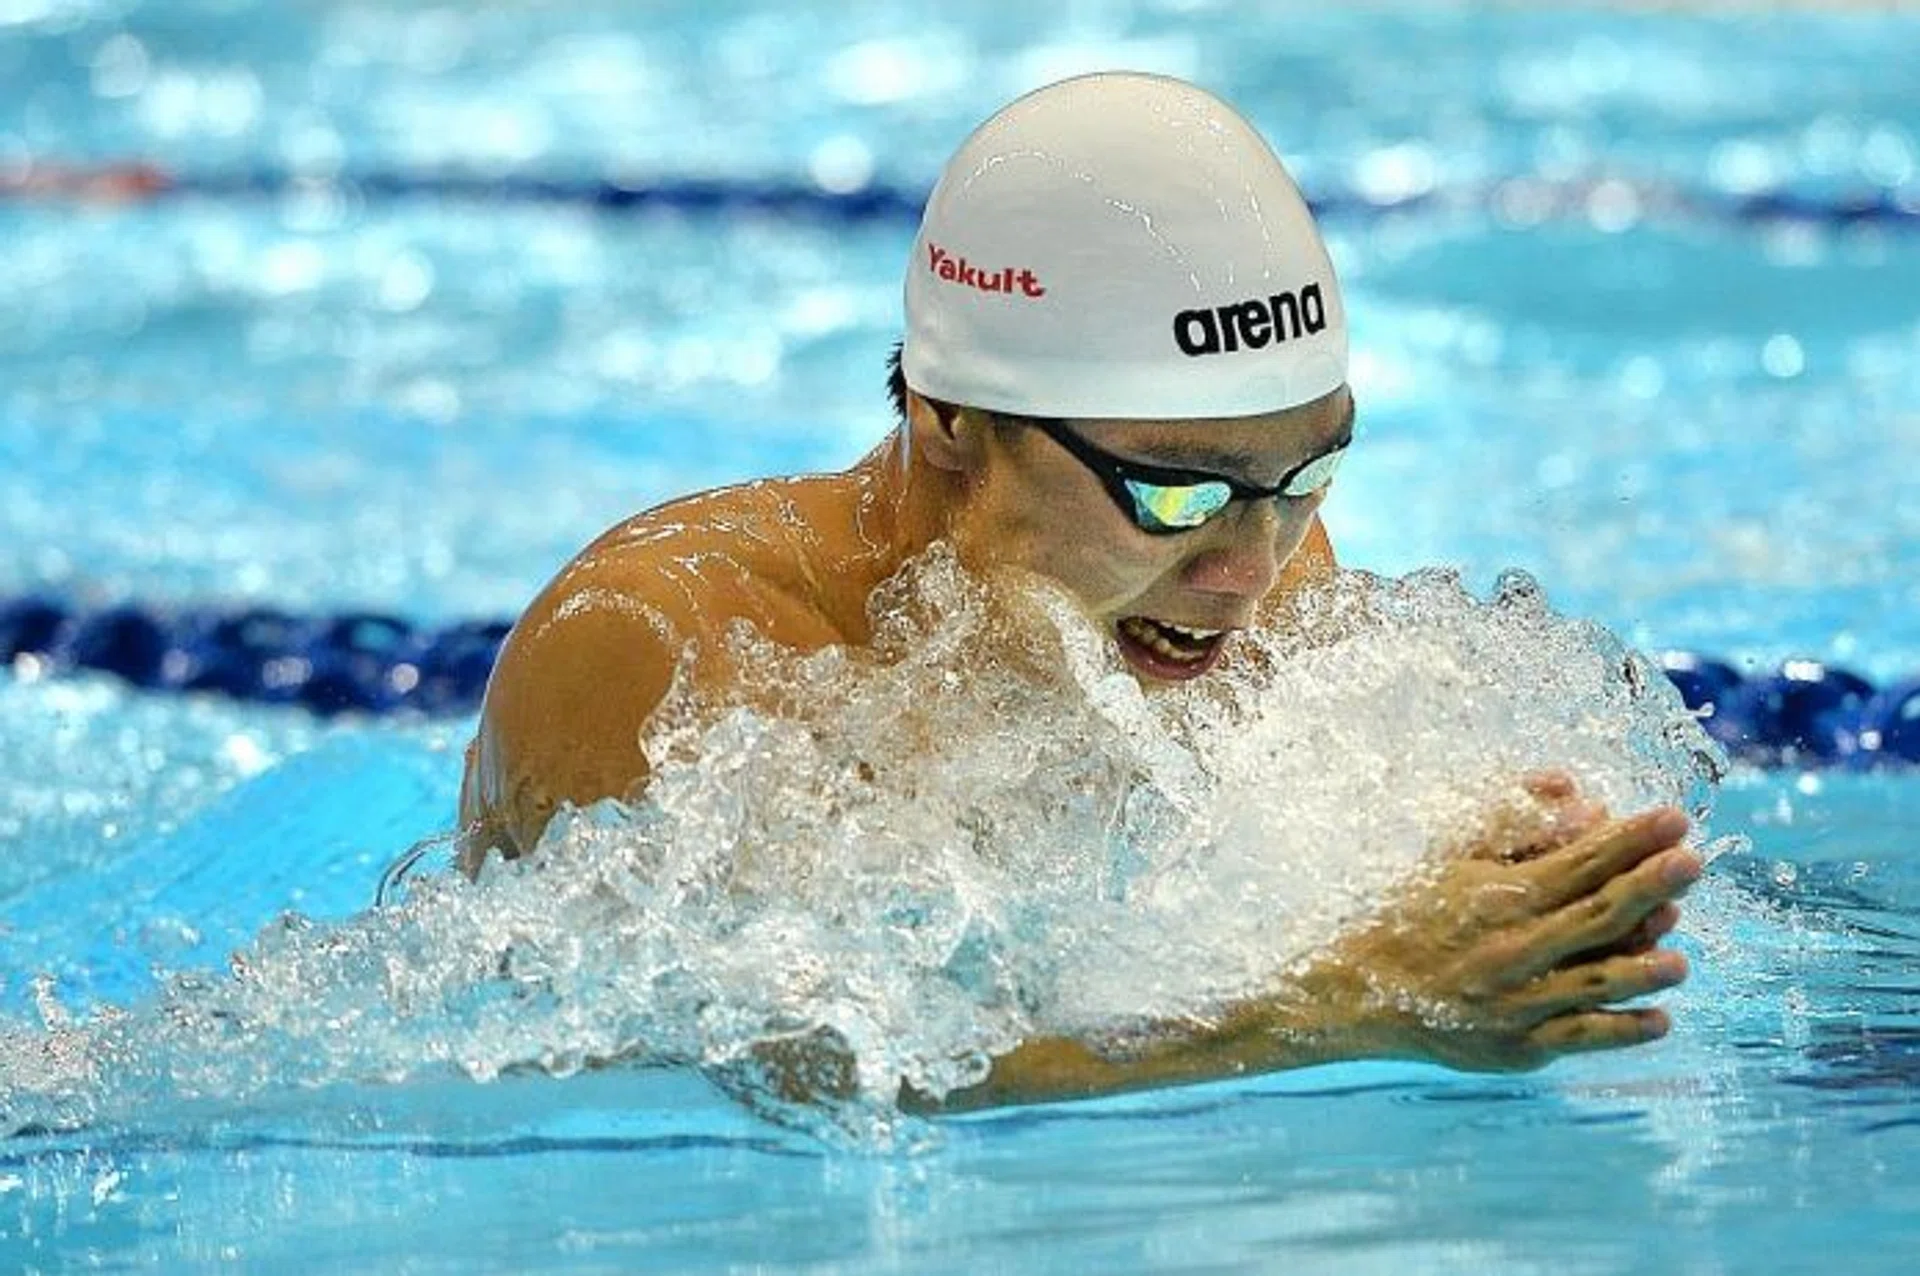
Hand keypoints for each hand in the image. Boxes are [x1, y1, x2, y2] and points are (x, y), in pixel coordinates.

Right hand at [1304, 794, 1700, 1072]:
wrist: (1359, 988)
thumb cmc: (1411, 911)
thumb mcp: (1450, 852)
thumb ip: (1512, 816)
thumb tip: (1570, 785)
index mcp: (1499, 894)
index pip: (1579, 861)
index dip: (1629, 839)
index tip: (1673, 818)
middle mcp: (1513, 946)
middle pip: (1598, 915)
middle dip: (1650, 885)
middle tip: (1693, 862)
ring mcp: (1518, 999)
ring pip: (1597, 982)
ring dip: (1644, 967)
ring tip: (1682, 957)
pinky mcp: (1518, 1043)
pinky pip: (1582, 1036)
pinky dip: (1624, 1031)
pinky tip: (1660, 1019)